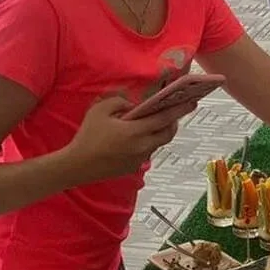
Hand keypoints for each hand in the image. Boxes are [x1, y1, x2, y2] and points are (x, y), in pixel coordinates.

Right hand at [65, 95, 195, 180]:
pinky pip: (146, 152)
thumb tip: (133, 105)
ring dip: (159, 133)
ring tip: (154, 122)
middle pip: (167, 134)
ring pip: (157, 143)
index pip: (165, 119)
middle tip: (173, 112)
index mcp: (136, 131)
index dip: (180, 110)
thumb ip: (119, 102)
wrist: (76, 165)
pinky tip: (136, 136)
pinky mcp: (132, 168)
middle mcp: (142, 146)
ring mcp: (138, 159)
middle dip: (173, 122)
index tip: (193, 102)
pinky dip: (146, 142)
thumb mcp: (100, 110)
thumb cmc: (88, 135)